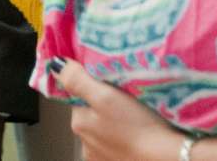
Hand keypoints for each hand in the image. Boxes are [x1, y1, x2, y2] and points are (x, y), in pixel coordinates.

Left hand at [51, 58, 184, 160]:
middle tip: (126, 96)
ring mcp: (100, 155)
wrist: (162, 157)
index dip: (93, 85)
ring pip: (104, 128)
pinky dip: (123, 136)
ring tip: (134, 114)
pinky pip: (115, 142)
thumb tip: (54, 65)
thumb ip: (78, 80)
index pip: (78, 96)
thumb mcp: (106, 96)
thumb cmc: (136, 126)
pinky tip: (136, 131)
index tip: (111, 82)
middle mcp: (84, 142)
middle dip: (104, 104)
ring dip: (114, 121)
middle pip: (91, 112)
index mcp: (79, 123)